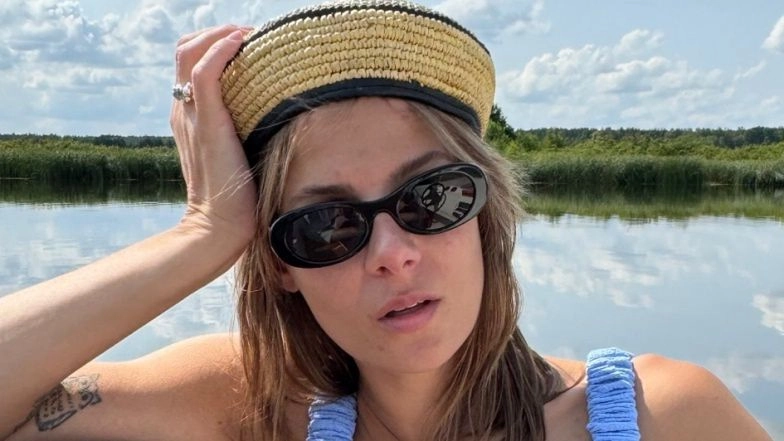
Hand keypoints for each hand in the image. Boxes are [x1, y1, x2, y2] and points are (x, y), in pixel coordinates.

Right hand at [170, 25, 256, 245]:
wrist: (218, 227)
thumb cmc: (236, 198)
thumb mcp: (239, 157)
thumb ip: (245, 134)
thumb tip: (275, 120)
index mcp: (189, 117)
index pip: (190, 62)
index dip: (216, 44)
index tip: (250, 45)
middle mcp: (184, 111)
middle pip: (185, 49)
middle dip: (217, 33)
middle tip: (252, 36)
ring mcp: (191, 115)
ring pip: (190, 52)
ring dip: (222, 35)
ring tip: (251, 36)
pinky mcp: (206, 123)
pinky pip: (205, 72)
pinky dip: (222, 49)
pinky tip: (244, 43)